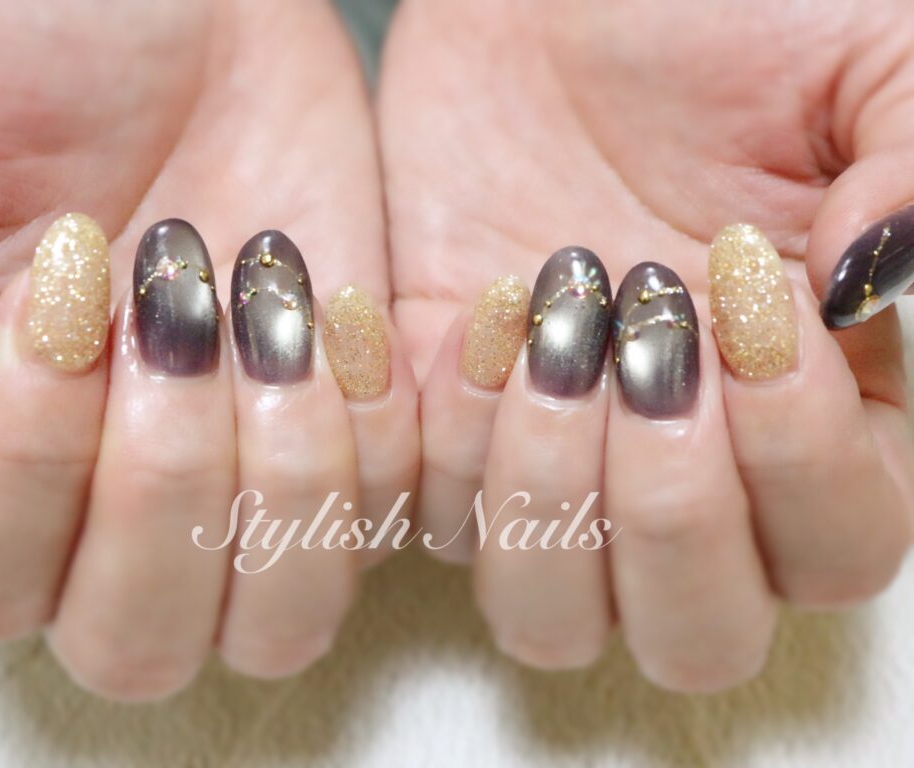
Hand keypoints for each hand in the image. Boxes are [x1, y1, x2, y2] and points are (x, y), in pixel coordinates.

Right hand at [0, 0, 418, 699]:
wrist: (186, 8)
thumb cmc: (27, 42)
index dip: (27, 466)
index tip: (65, 302)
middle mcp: (101, 502)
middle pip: (133, 641)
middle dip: (165, 482)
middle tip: (177, 312)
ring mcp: (235, 483)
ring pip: (275, 624)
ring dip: (280, 480)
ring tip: (265, 321)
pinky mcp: (341, 438)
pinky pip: (381, 519)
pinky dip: (373, 426)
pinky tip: (334, 310)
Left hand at [379, 0, 913, 690]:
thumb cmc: (719, 22)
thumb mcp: (865, 63)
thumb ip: (912, 173)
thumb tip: (870, 281)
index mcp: (817, 410)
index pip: (836, 552)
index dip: (798, 463)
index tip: (746, 311)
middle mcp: (686, 464)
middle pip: (694, 636)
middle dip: (669, 515)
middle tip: (646, 350)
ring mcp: (558, 456)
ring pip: (547, 614)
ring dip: (547, 500)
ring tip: (553, 341)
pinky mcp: (449, 420)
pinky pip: (429, 516)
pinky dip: (445, 436)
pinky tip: (472, 310)